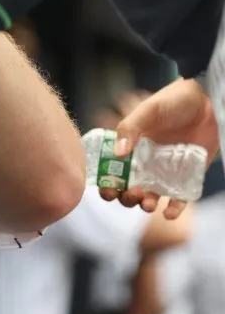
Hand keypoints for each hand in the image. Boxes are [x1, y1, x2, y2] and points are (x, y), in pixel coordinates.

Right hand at [102, 78, 218, 218]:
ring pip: (150, 196)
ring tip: (147, 202)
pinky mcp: (186, 177)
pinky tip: (168, 212)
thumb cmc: (174, 102)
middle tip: (129, 193)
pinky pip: (178, 199)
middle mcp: (145, 163)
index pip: (112, 171)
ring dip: (144, 204)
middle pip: (128, 188)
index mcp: (130, 148)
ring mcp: (165, 172)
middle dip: (124, 197)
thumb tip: (117, 154)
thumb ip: (129, 128)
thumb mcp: (148, 110)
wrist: (207, 102)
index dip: (106, 183)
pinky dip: (172, 209)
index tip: (106, 188)